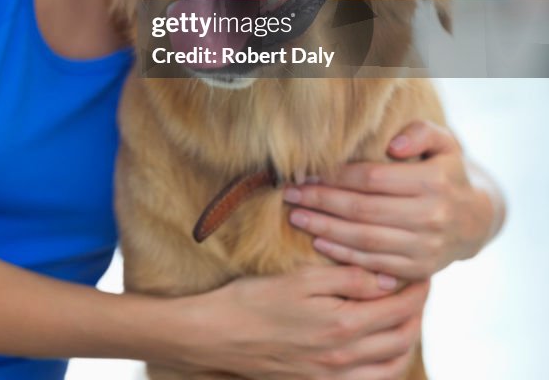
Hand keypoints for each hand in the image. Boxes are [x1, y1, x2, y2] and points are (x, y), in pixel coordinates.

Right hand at [182, 266, 427, 379]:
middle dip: (417, 313)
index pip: (399, 309)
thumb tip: (387, 278)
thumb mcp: (301, 278)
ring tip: (406, 317)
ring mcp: (333, 378)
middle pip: (402, 339)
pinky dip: (386, 366)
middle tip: (419, 290)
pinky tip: (381, 349)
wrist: (218, 337)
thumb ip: (348, 278)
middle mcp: (345, 359)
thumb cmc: (255, 300)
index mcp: (343, 326)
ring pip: (391, 367)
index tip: (423, 272)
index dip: (416, 290)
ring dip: (407, 341)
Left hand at [284, 120, 504, 280]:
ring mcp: (426, 247)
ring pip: (366, 240)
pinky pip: (375, 263)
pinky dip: (344, 255)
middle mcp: (431, 216)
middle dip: (321, 202)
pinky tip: (319, 242)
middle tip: (289, 194)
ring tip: (296, 216)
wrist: (475, 219)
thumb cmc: (447, 171)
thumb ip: (420, 132)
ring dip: (326, 229)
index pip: (373, 178)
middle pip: (363, 210)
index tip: (306, 172)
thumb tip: (393, 144)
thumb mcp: (444, 142)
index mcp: (434, 181)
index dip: (336, 176)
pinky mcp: (420, 269)